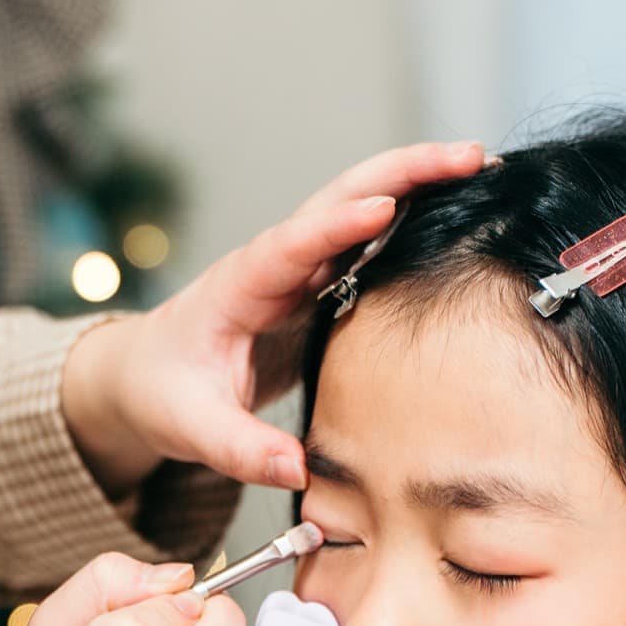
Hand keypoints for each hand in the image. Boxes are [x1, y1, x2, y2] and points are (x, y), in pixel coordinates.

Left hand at [61, 140, 487, 497]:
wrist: (144, 377)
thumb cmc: (162, 394)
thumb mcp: (191, 429)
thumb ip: (241, 450)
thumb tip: (299, 471)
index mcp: (240, 286)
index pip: (291, 246)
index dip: (336, 227)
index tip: (383, 208)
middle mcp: (274, 264)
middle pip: (342, 200)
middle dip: (404, 172)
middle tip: (470, 155)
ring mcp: (300, 271)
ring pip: (362, 209)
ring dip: (419, 183)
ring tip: (481, 167)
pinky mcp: (318, 287)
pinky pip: (370, 243)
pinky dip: (413, 220)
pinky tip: (459, 212)